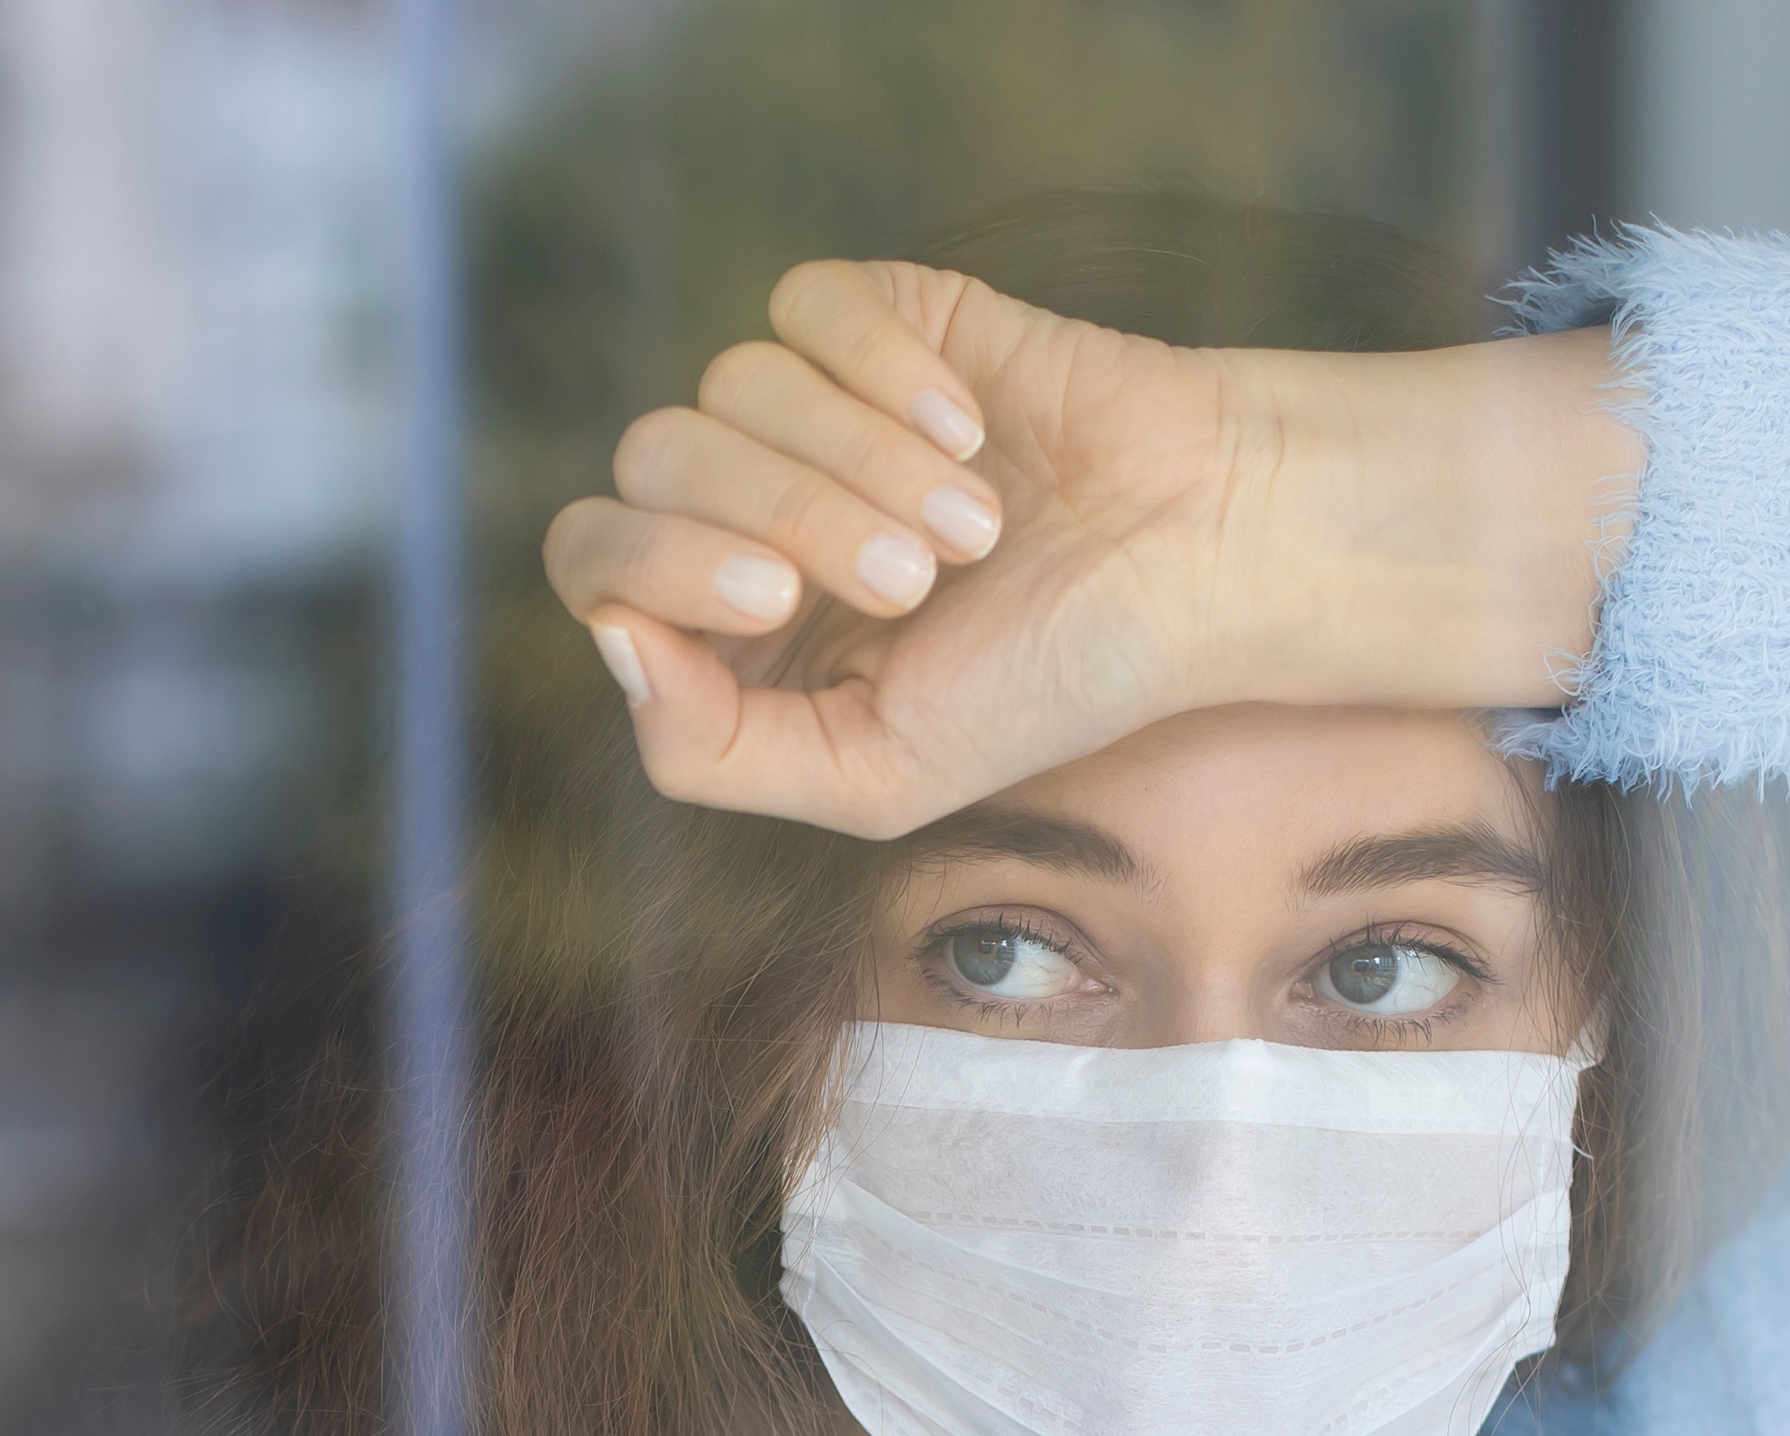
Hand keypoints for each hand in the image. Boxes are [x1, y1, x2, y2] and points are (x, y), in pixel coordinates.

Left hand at [540, 260, 1640, 839]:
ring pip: (733, 383)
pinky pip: (810, 305)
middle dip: (779, 520)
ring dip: (861, 463)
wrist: (1196, 557)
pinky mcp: (880, 311)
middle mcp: (748, 501)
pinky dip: (889, 372)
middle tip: (907, 581)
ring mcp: (808, 399)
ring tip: (975, 527)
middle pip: (656, 462)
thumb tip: (609, 644)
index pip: (594, 558)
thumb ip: (712, 751)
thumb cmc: (1049, 678)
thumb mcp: (877, 775)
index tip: (778, 596)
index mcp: (725, 620)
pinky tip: (975, 429)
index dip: (655, 568)